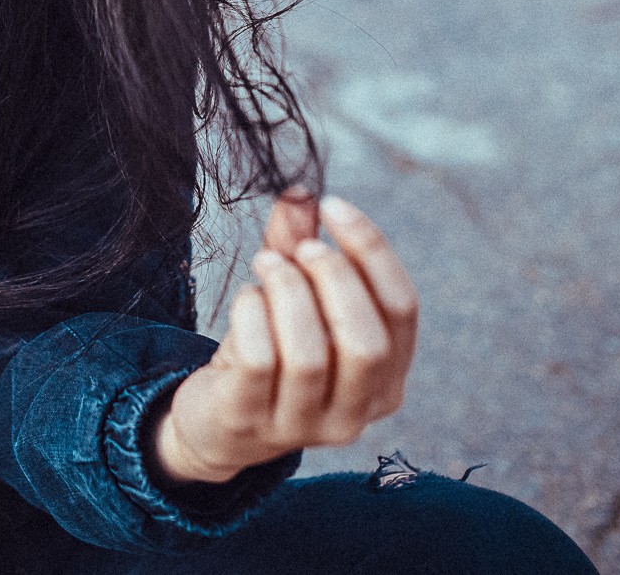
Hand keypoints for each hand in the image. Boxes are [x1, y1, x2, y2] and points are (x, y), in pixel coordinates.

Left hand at [152, 194, 418, 485]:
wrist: (217, 423)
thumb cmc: (270, 351)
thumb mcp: (292, 299)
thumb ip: (299, 246)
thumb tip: (298, 191)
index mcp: (387, 380)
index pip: (403, 310)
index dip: (372, 249)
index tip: (335, 206)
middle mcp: (357, 413)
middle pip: (367, 342)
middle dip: (333, 278)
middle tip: (299, 247)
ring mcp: (303, 427)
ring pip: (310, 355)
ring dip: (286, 291)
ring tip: (265, 264)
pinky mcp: (250, 423)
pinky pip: (258, 363)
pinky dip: (252, 314)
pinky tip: (246, 299)